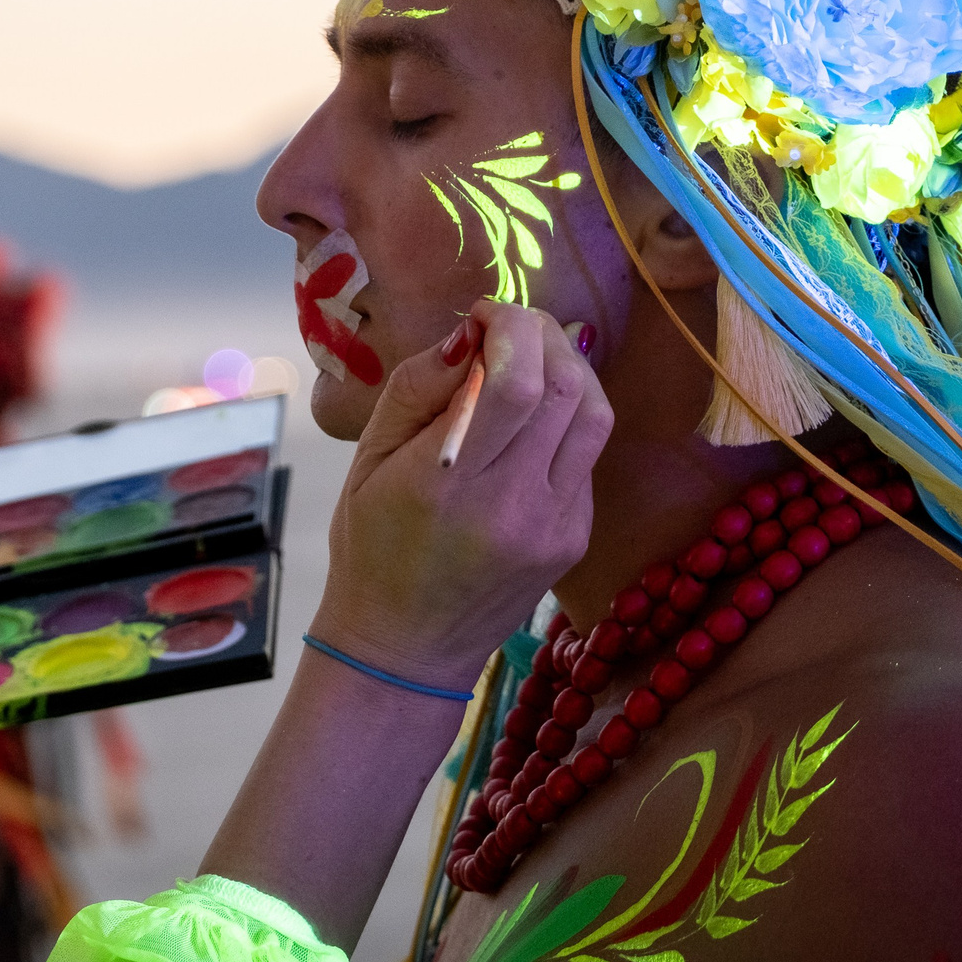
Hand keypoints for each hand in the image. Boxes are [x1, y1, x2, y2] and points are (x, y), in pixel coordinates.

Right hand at [306, 302, 610, 693]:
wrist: (406, 647)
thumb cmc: (370, 547)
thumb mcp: (366, 462)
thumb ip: (414, 390)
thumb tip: (467, 334)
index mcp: (448, 483)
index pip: (516, 380)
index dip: (512, 327)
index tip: (484, 314)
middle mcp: (512, 504)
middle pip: (566, 387)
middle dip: (543, 335)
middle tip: (510, 326)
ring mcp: (554, 525)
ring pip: (595, 415)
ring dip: (570, 368)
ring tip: (531, 359)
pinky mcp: (575, 538)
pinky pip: (587, 455)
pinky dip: (566, 418)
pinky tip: (530, 423)